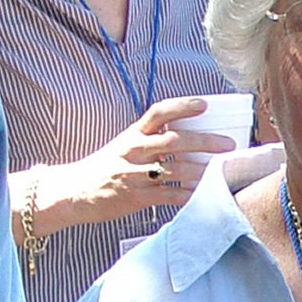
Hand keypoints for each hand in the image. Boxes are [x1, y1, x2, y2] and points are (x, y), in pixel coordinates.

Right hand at [28, 96, 241, 231]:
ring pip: (175, 169)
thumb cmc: (105, 168)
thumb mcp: (123, 147)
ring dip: (202, 171)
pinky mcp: (135, 197)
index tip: (204, 105)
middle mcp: (133, 150)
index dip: (182, 107)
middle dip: (204, 142)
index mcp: (132, 134)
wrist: (73, 192)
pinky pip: (168, 196)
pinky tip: (203, 195)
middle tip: (228, 144)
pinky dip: (188, 196)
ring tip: (222, 171)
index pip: (158, 113)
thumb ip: (150, 141)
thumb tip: (188, 139)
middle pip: (174, 140)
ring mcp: (134, 173)